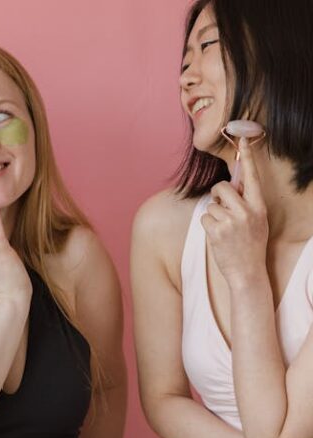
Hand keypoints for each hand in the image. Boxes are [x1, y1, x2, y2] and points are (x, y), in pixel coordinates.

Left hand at [200, 138, 268, 288]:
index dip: (246, 158)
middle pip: (222, 188)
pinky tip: (217, 237)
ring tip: (223, 230)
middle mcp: (246, 211)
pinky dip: (207, 226)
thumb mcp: (256, 221)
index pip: (252, 178)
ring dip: (213, 215)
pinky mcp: (216, 231)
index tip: (241, 140)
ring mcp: (231, 221)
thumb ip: (246, 203)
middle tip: (222, 208)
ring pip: (211, 205)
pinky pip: (204, 218)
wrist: (247, 272)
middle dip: (217, 195)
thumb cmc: (250, 244)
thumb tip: (231, 187)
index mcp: (258, 206)